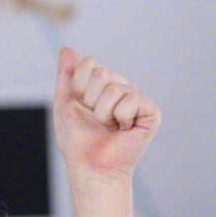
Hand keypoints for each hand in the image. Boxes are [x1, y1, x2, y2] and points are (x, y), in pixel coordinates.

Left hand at [52, 48, 159, 185]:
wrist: (89, 167)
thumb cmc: (77, 141)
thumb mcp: (65, 105)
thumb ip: (66, 77)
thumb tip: (67, 49)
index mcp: (103, 84)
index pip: (88, 64)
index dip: (78, 88)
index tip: (81, 107)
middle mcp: (122, 87)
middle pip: (101, 74)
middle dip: (90, 102)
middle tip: (96, 120)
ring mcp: (137, 98)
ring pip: (114, 89)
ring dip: (103, 114)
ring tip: (108, 127)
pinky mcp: (150, 111)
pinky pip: (131, 100)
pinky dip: (121, 118)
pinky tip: (124, 129)